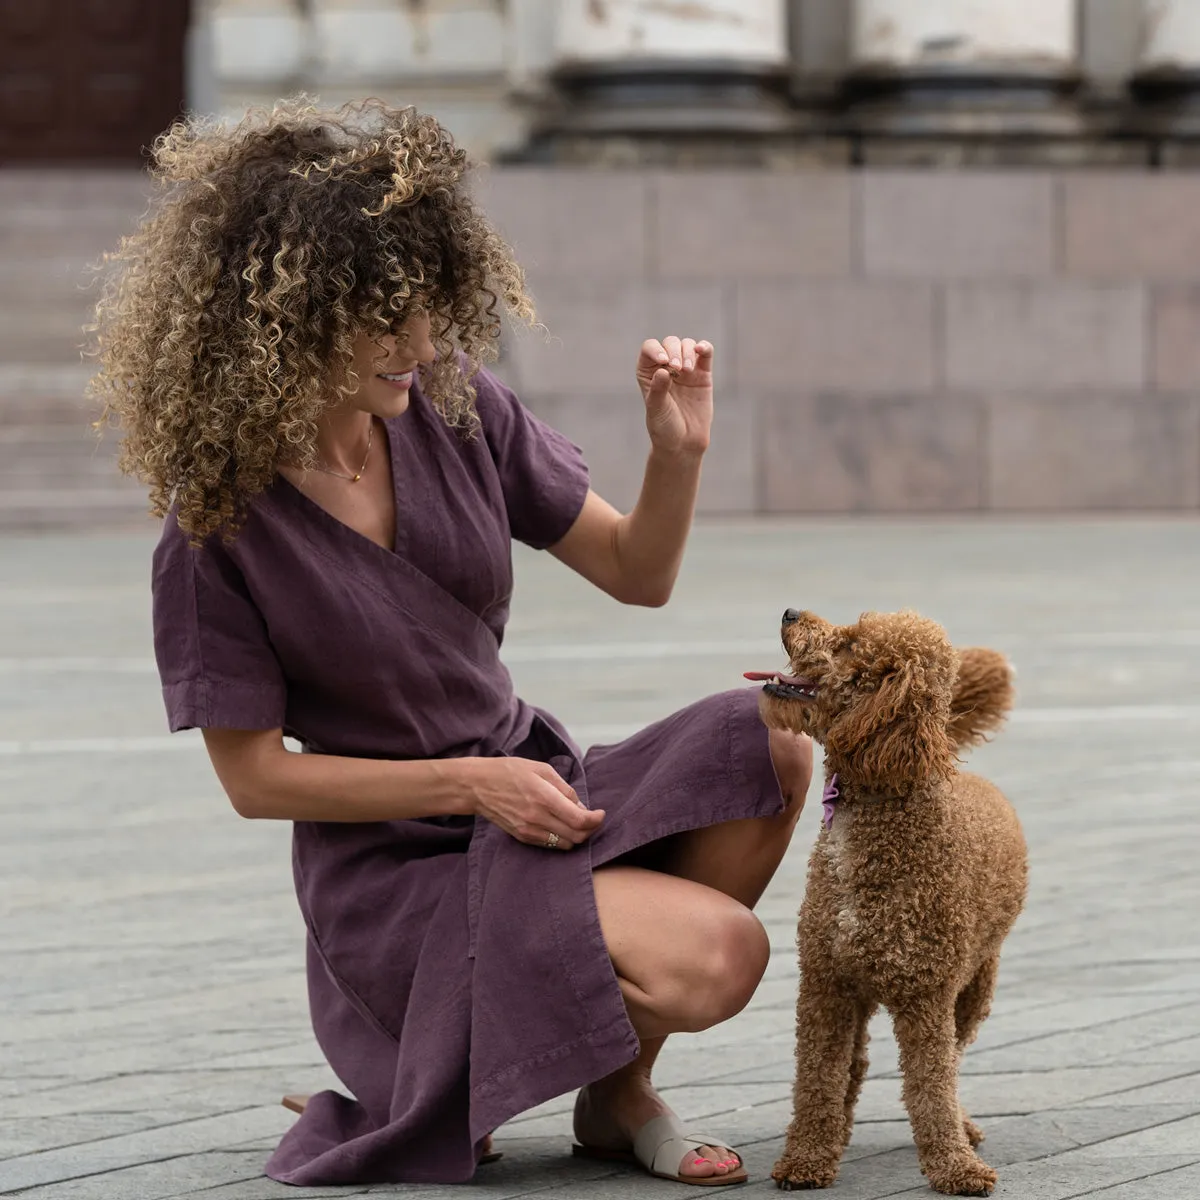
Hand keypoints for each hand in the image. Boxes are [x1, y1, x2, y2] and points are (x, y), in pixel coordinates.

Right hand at [454, 757, 604, 849]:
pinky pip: (550, 845)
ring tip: (575, 821)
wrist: (477, 786)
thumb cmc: (509, 771)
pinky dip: (561, 838)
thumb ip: (564, 788)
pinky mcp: (522, 837)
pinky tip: (559, 825)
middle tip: (592, 818)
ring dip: (576, 836)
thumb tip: (581, 806)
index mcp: (544, 797)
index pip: (580, 820)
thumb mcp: (541, 769)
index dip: (596, 820)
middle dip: (590, 829)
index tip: (600, 813)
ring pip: (565, 844)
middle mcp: (537, 818)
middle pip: (576, 836)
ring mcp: (529, 831)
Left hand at [635, 336, 713, 456]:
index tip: (663, 362)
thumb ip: (658, 389)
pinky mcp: (703, 374)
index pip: (649, 349)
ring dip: (688, 352)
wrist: (684, 443)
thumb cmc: (664, 427)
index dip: (655, 349)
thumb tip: (663, 370)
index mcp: (648, 373)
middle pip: (670, 344)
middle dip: (674, 352)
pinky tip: (701, 349)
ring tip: (687, 371)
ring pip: (687, 346)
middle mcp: (666, 367)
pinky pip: (705, 353)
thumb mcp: (657, 409)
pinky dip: (704, 347)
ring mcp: (686, 370)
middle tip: (677, 369)